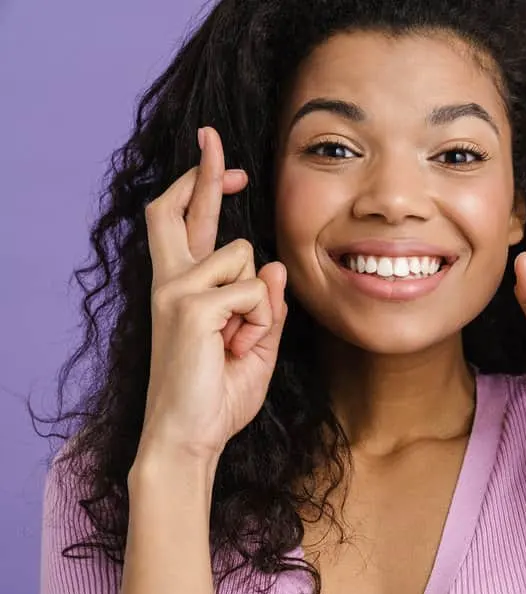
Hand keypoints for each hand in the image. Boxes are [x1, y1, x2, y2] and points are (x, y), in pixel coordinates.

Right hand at [139, 126, 287, 466]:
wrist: (190, 438)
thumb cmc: (219, 394)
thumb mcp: (257, 343)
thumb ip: (265, 304)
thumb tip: (273, 266)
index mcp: (183, 287)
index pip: (185, 223)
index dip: (201, 184)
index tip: (219, 156)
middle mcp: (170, 281)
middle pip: (175, 208)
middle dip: (202, 172)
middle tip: (214, 140)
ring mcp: (175, 291)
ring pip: (244, 258)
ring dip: (259, 303)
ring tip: (239, 343)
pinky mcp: (189, 306)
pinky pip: (252, 293)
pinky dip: (259, 323)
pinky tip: (236, 350)